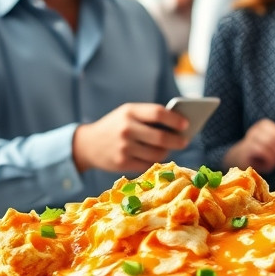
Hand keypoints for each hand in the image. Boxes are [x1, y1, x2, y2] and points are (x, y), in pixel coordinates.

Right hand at [73, 103, 189, 172]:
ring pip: (157, 153)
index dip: (175, 119)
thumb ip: (148, 117)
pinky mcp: (122, 163)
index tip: (187, 124)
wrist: (87, 144)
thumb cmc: (115, 126)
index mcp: (129, 111)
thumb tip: (178, 127)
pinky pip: (148, 164)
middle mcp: (126, 129)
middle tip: (185, 141)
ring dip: (167, 152)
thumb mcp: (127, 114)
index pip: (157, 113)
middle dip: (177, 140)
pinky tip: (156, 156)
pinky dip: (154, 161)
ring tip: (169, 148)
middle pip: (161, 137)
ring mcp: (124, 147)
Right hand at [223, 119, 274, 172]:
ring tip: (274, 164)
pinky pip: (262, 150)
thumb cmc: (258, 156)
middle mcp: (255, 130)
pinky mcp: (246, 149)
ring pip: (268, 143)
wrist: (239, 161)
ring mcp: (249, 138)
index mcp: (263, 126)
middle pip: (273, 137)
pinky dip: (269, 159)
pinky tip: (268, 166)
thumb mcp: (273, 150)